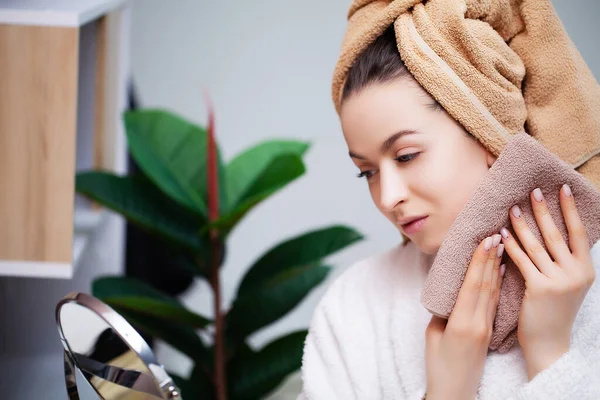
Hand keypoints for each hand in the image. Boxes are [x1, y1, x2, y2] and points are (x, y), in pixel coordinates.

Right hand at [425, 235, 505, 399]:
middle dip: (490, 258)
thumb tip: (450, 292)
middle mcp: (478, 323)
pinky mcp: (489, 332)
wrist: (454, 393)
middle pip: (486, 284)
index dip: (479, 261)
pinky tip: (501, 272)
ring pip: (493, 292)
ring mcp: (486, 328)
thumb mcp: (432, 335)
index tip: (484, 240)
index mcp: (461, 323)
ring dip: (496, 267)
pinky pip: (494, 303)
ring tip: (501, 246)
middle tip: (495, 234)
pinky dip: (497, 284)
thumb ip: (442, 311)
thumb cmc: (438, 366)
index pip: (472, 285)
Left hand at [499, 184, 595, 379]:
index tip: (562, 189)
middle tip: (532, 191)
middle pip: (556, 234)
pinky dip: (510, 245)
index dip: (570, 210)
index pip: (579, 233)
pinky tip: (501, 234)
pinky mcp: (539, 288)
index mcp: (586, 270)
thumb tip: (556, 233)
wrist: (550, 342)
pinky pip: (522, 260)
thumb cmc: (556, 311)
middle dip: (543, 211)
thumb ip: (567, 262)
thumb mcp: (571, 285)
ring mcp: (559, 280)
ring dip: (522, 225)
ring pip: (536, 245)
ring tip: (511, 209)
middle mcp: (576, 273)